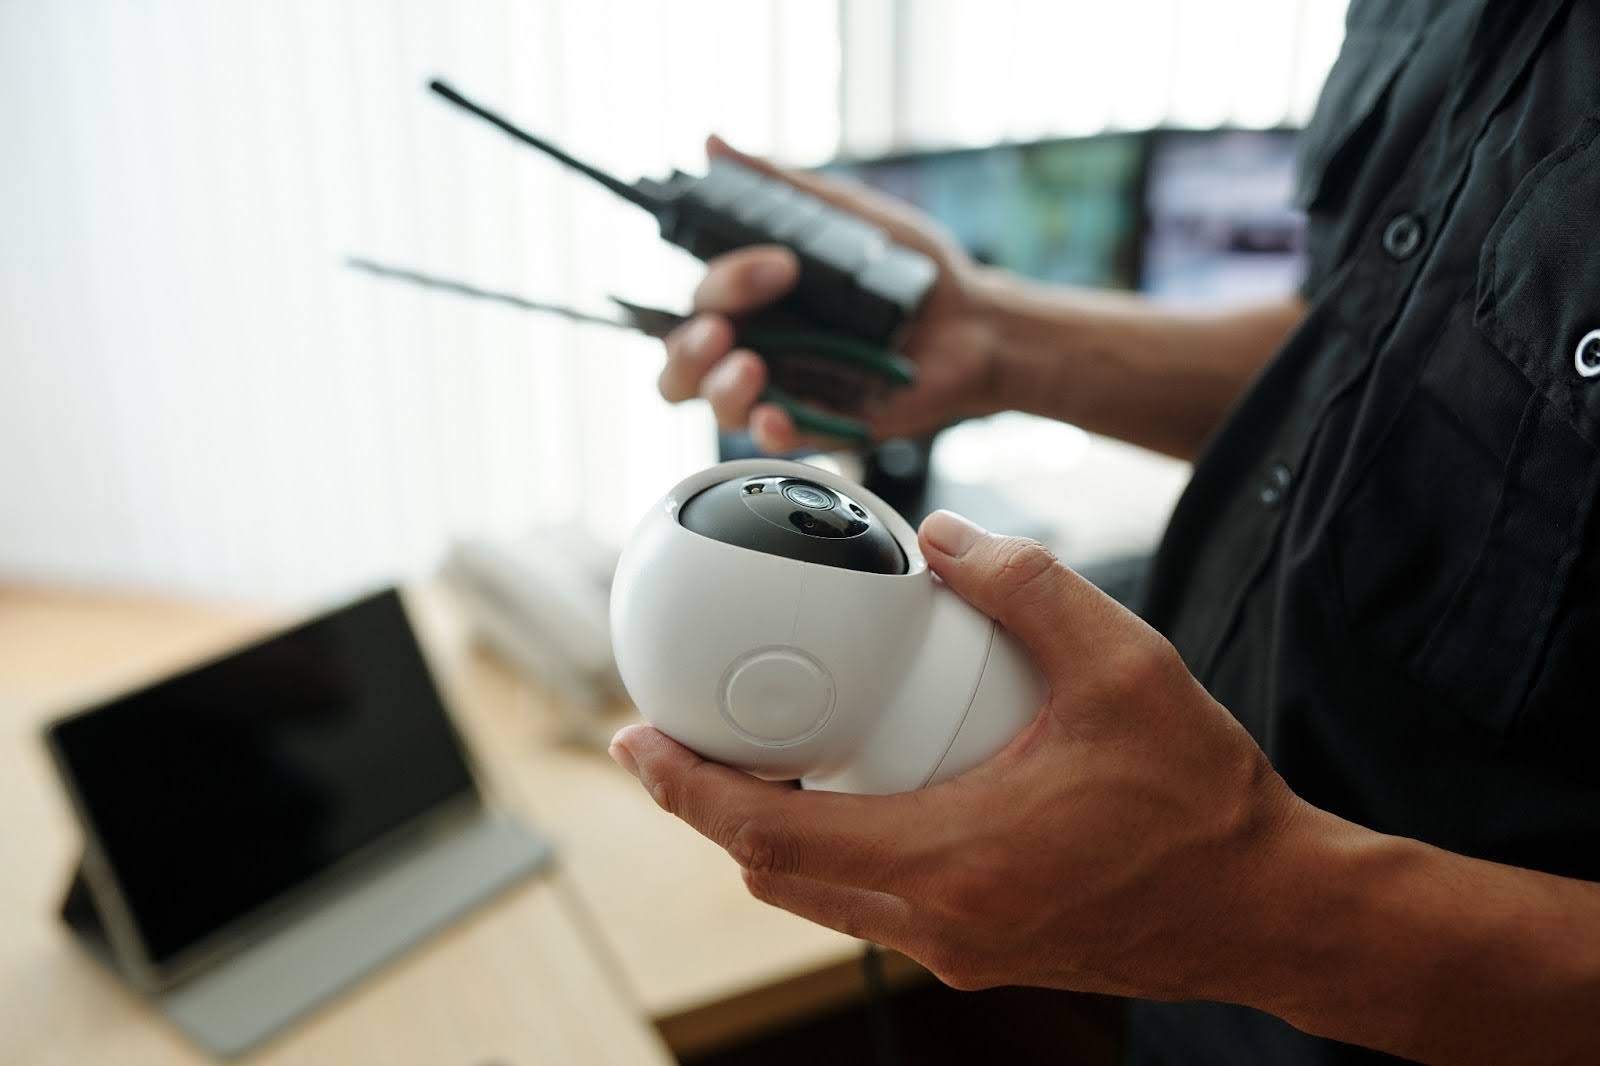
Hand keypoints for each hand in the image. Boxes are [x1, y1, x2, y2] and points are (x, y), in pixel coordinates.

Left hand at [608, 510, 1303, 999]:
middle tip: (686, 737)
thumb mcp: (1124, 666)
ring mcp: (959, 947)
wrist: (1272, 908)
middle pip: (776, 873)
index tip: (636, 740)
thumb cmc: (1204, 800)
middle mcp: (939, 922)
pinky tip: (858, 787)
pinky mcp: (984, 950)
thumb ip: (1027, 586)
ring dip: (774, 831)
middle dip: (714, 808)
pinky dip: (836, 848)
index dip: (687, 789)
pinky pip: (872, 904)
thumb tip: (946, 539)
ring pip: (820, 896)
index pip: (771, 834)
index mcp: (953, 859)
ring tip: (763, 755)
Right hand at [657, 136, 1002, 452]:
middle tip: (722, 331)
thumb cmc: (914, 269)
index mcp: (756, 303)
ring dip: (720, 387)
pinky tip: (776, 415)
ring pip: (718, 408)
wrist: (978, 321)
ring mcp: (790, 392)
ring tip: (752, 366)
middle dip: (687, 349)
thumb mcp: (846, 214)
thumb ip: (778, 189)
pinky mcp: (825, 428)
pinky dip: (769, 430)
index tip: (778, 263)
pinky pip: (778, 442)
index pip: (700, 303)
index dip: (721, 285)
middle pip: (680, 369)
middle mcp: (760, 350)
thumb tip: (714, 144)